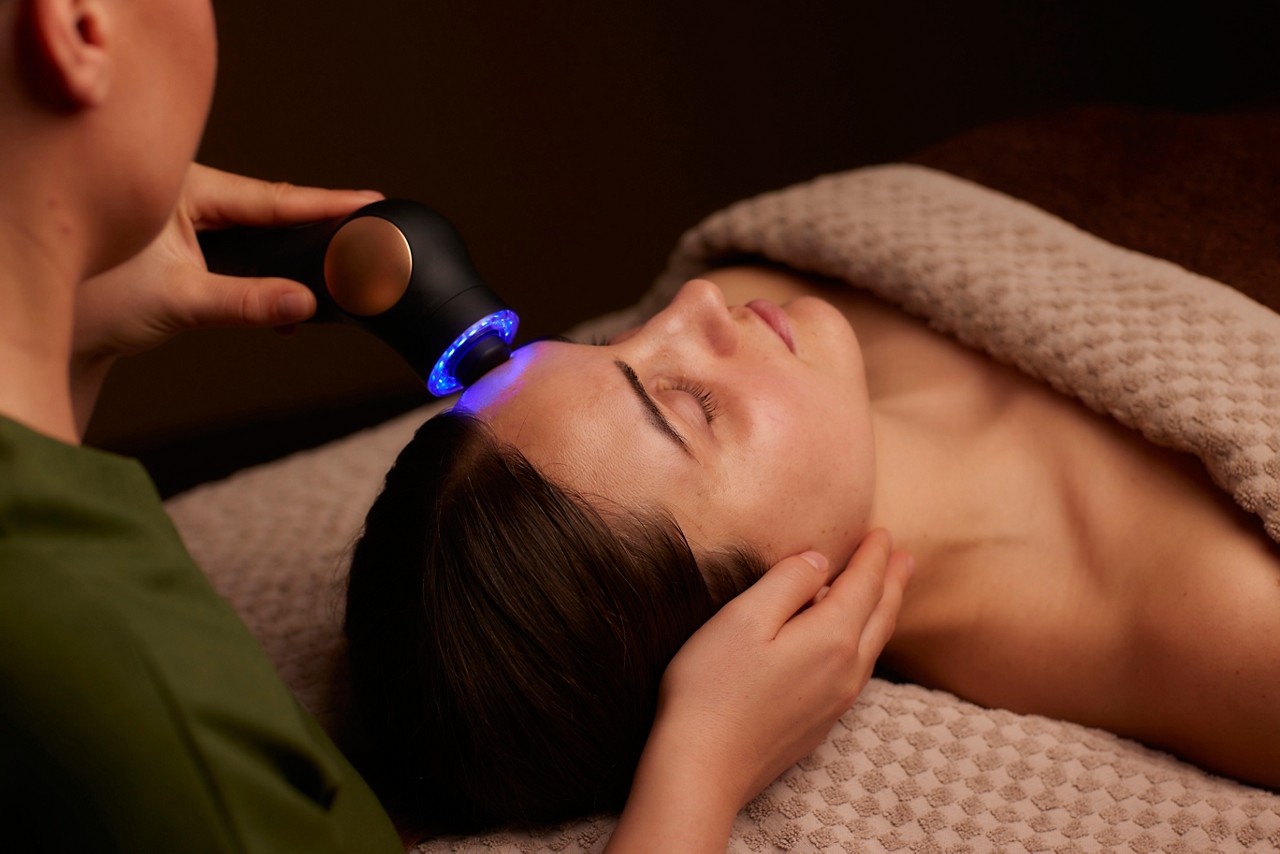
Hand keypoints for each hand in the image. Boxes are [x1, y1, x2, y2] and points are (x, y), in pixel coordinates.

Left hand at [71, 163, 381, 430]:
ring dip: (289, 256)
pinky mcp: (187, 244)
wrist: (65, 332)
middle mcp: (186, 195)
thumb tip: (305, 302)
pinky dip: (266, 276)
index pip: (270, 197)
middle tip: (366, 229)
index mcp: (182, 189)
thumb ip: (247, 302)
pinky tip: (285, 304)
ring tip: (333, 269)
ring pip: (257, 232)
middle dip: (315, 224)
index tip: (369, 200)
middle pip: (269, 209)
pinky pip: (242, 251)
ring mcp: (186, 219)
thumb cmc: (99, 303)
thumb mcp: (180, 301)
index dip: (324, 203)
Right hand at [607, 529, 912, 851]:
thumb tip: (819, 561)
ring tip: (890, 592)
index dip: (873, 556)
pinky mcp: (821, 722)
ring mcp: (836, 701)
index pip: (863, 584)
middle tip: (905, 558)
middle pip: (880, 616)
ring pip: (873, 645)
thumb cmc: (712, 686)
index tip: (881, 533)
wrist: (703, 766)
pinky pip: (859, 669)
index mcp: (831, 637)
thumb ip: (787, 582)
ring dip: (885, 612)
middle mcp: (846, 670)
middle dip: (893, 583)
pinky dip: (867, 640)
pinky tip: (853, 641)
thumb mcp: (744, 617)